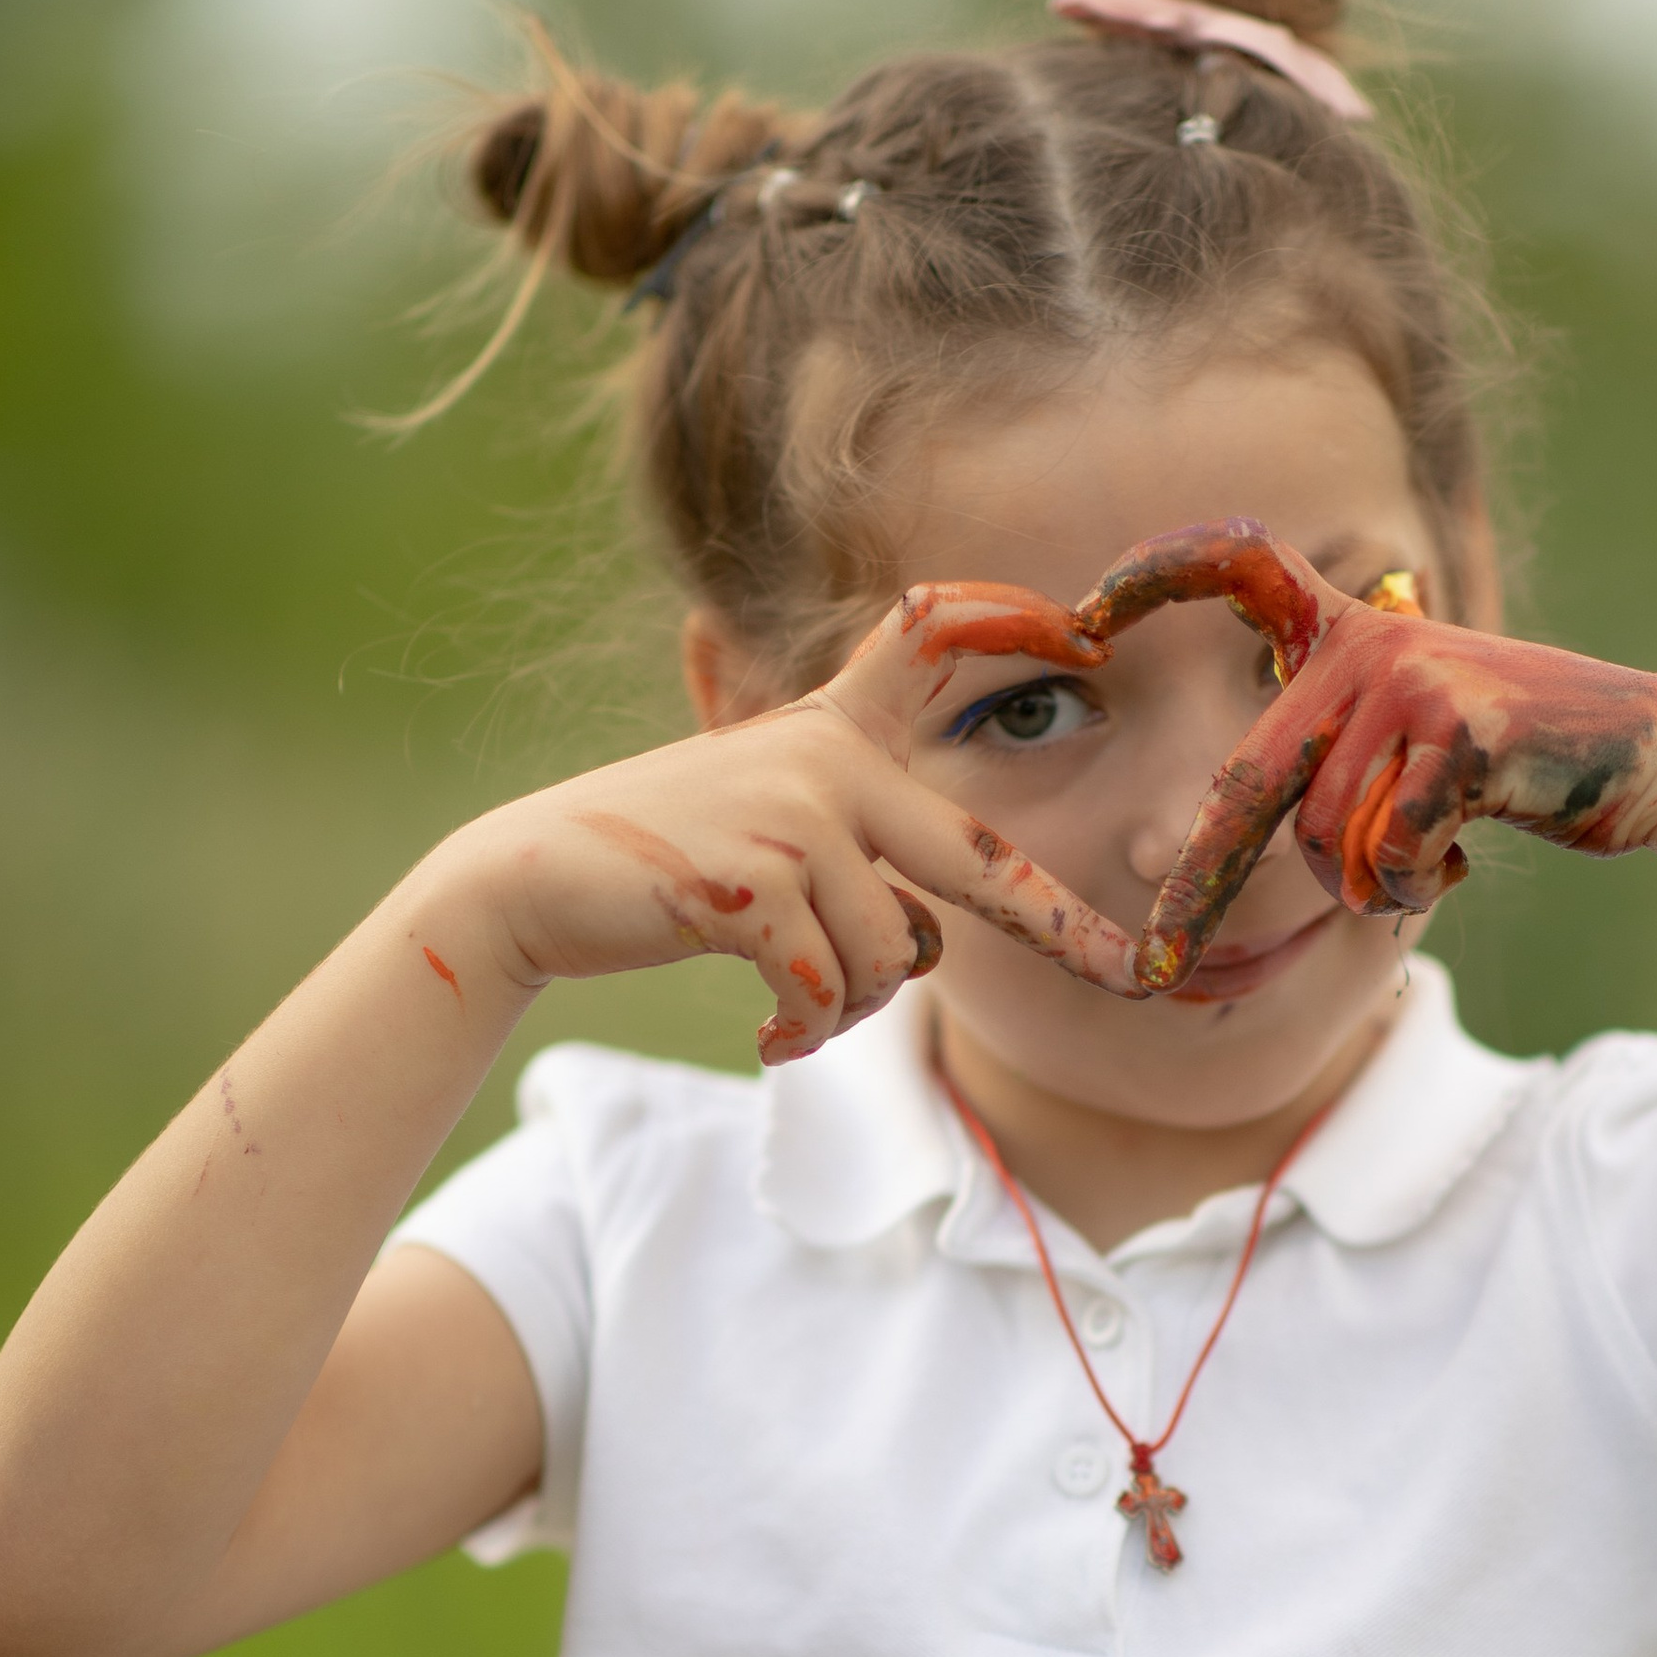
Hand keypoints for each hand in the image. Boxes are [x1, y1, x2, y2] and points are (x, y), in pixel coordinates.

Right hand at [452, 581, 1140, 1057]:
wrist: (528, 882)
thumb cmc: (663, 866)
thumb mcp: (765, 822)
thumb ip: (853, 852)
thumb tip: (927, 946)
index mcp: (835, 731)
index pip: (928, 646)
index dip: (1005, 623)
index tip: (1085, 628)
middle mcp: (826, 760)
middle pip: (976, 863)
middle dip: (1062, 930)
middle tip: (1129, 977)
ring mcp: (791, 818)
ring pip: (891, 960)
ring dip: (852, 1009)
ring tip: (794, 1008)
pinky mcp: (750, 883)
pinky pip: (829, 990)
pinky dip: (806, 1031)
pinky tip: (768, 1033)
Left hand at [1069, 521, 1656, 992]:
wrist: (1644, 755)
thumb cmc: (1511, 763)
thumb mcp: (1404, 745)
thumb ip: (1324, 764)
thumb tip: (1204, 844)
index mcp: (1344, 630)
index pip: (1239, 563)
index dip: (1157, 572)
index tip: (1082, 611)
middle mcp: (1366, 642)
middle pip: (1247, 787)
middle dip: (1201, 892)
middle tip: (1157, 966)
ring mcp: (1412, 680)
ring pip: (1322, 837)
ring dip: (1365, 883)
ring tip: (1426, 857)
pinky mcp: (1459, 731)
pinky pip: (1387, 851)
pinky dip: (1411, 883)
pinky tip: (1463, 851)